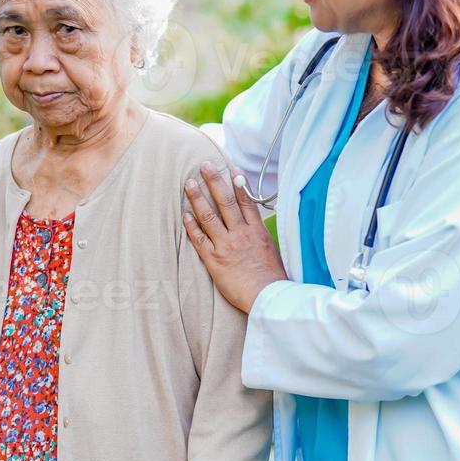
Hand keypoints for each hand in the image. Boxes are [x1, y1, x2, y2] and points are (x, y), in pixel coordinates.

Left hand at [183, 159, 287, 313]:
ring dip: (198, 197)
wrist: (268, 295)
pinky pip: (200, 239)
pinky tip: (184, 214)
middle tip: (205, 165)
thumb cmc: (274, 279)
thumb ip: (263, 239)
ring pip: (209, 216)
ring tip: (189, 183)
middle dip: (215, 181)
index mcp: (258, 231)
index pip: (247, 201)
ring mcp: (226, 245)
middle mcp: (241, 234)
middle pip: (226, 202)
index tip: (231, 167)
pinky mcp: (215, 260)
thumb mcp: (274, 252)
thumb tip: (259, 232)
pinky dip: (192, 226)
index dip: (238, 183)